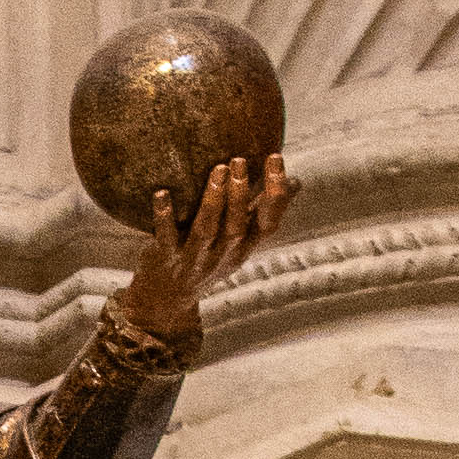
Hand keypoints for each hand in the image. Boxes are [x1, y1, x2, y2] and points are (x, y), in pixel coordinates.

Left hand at [117, 148, 293, 352]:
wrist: (166, 300)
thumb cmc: (208, 259)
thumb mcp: (241, 243)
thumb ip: (263, 212)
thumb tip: (297, 181)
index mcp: (243, 249)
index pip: (268, 223)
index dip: (275, 193)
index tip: (275, 158)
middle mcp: (222, 256)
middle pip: (236, 226)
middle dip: (240, 195)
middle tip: (239, 161)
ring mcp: (194, 260)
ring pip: (206, 230)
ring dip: (212, 201)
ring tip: (216, 171)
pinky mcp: (166, 259)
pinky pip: (166, 237)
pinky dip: (164, 216)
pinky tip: (162, 193)